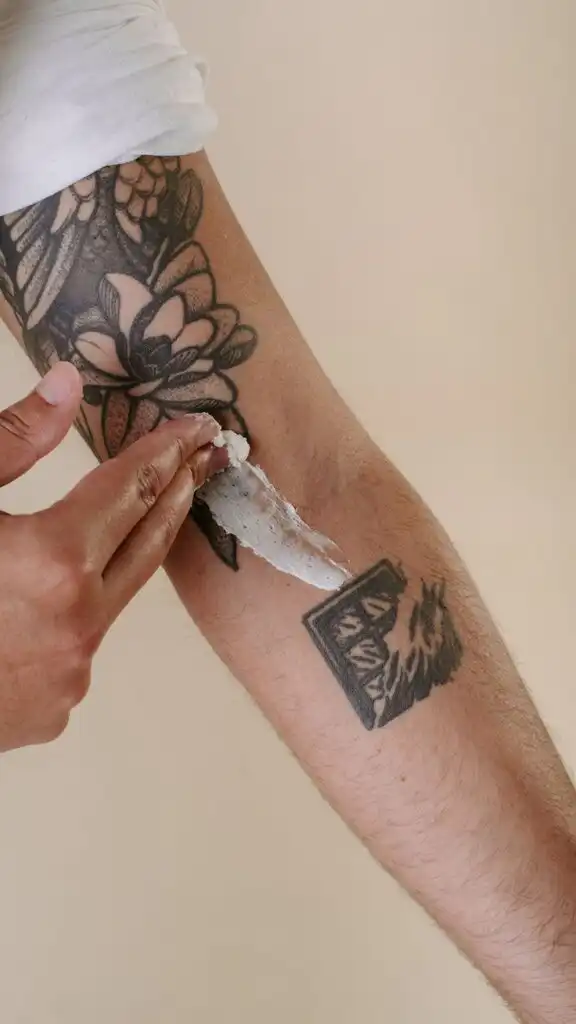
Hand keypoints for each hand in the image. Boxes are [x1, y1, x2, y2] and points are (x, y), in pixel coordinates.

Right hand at [0, 362, 225, 751]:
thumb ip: (12, 440)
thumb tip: (68, 384)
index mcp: (52, 561)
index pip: (131, 488)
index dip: (164, 451)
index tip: (196, 428)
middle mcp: (78, 623)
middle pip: (147, 543)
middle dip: (177, 494)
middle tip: (206, 460)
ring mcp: (70, 676)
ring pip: (110, 601)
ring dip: (120, 557)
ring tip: (137, 517)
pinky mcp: (54, 713)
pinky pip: (73, 650)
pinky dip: (66, 618)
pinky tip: (39, 607)